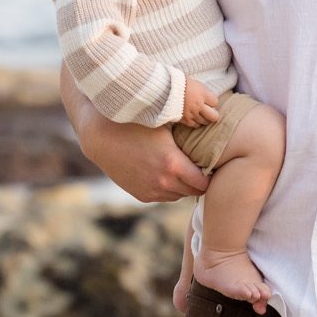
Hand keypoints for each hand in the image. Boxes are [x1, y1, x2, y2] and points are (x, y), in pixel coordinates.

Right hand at [61, 64, 206, 202]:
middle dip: (198, 180)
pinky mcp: (141, 195)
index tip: (209, 162)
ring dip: (183, 185)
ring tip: (182, 167)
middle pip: (194, 191)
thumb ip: (190, 126)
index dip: (209, 173)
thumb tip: (216, 121)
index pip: (204, 182)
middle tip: (199, 165)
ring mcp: (151, 191)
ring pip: (179, 195)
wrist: (100, 137)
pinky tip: (165, 171)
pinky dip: (169, 187)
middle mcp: (163, 183)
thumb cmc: (135, 122)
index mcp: (173, 165)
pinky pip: (164, 196)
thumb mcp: (165, 121)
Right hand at [180, 80, 220, 127]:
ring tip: (201, 114)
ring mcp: (191, 113)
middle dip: (213, 114)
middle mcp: (198, 105)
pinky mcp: (184, 119)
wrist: (163, 89)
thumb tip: (208, 98)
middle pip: (214, 116)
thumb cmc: (179, 83)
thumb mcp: (194, 83)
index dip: (212, 101)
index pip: (215, 102)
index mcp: (202, 93)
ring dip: (204, 118)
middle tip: (210, 112)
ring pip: (205, 122)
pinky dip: (196, 122)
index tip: (208, 100)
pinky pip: (195, 125)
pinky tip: (194, 118)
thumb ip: (203, 91)